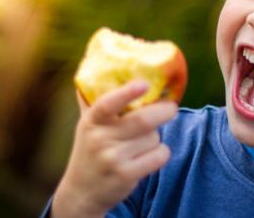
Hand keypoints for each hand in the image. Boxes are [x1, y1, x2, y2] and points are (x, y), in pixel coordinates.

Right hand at [51, 80, 176, 217]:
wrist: (82, 191)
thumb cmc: (90, 148)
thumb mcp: (87, 125)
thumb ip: (95, 100)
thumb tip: (97, 62)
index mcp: (91, 121)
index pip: (107, 104)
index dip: (126, 93)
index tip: (143, 83)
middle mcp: (100, 139)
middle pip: (143, 120)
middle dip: (164, 111)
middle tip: (171, 107)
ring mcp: (113, 159)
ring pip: (153, 138)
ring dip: (157, 136)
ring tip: (145, 140)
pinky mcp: (126, 175)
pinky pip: (159, 156)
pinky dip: (162, 153)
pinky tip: (153, 154)